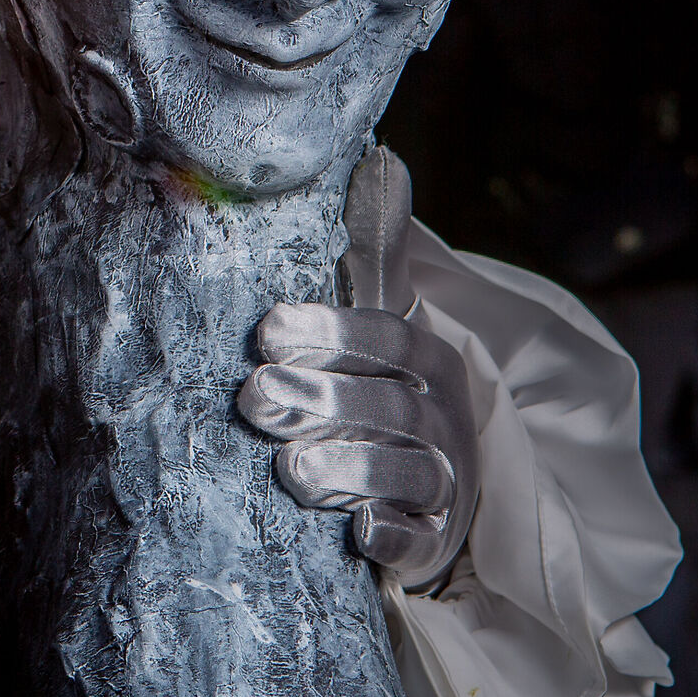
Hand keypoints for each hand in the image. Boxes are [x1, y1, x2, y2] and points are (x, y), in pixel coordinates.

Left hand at [239, 147, 479, 589]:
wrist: (426, 487)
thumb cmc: (383, 386)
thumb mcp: (382, 317)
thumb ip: (378, 249)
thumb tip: (382, 157)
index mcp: (426, 357)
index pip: (387, 336)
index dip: (331, 330)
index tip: (267, 330)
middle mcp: (442, 417)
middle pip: (390, 404)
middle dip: (324, 398)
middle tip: (256, 397)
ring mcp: (441, 481)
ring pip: (405, 472)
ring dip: (349, 467)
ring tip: (290, 467)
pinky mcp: (430, 538)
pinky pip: (419, 539)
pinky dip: (393, 536)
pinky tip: (358, 533)